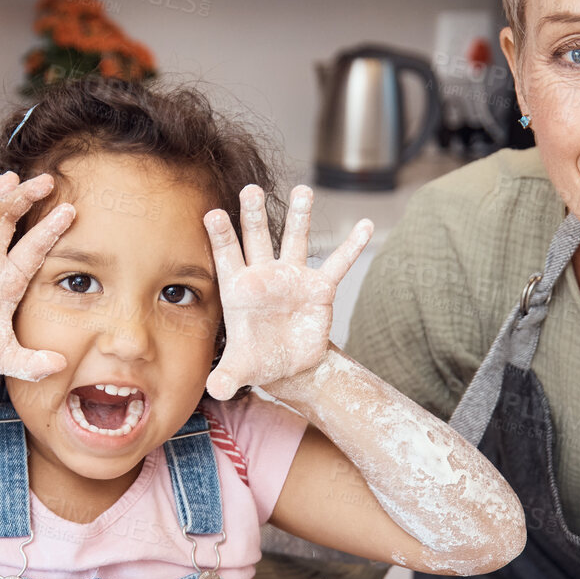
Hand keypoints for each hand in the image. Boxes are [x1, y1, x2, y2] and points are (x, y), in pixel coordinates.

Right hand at [0, 171, 74, 382]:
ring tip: (9, 179)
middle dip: (26, 199)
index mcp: (8, 279)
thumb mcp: (8, 357)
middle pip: (8, 220)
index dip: (50, 228)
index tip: (71, 210)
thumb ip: (35, 363)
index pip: (34, 247)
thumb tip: (62, 366)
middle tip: (47, 180)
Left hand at [204, 184, 373, 400]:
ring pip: (295, 240)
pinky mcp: (319, 289)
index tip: (213, 213)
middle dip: (254, 215)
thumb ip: (226, 376)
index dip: (221, 237)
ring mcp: (292, 278)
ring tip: (303, 189)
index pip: (227, 258)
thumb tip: (216, 389)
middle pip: (257, 238)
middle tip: (251, 189)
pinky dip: (352, 246)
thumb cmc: (256, 360)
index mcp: (238, 290)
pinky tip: (367, 225)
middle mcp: (264, 276)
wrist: (286, 364)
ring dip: (300, 216)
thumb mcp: (240, 370)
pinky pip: (338, 264)